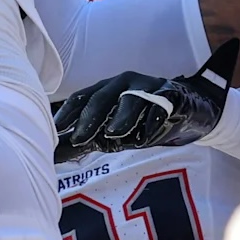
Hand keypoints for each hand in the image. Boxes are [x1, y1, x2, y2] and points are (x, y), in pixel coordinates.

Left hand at [54, 40, 239, 160]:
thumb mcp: (111, 133)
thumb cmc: (141, 122)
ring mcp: (148, 88)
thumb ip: (84, 142)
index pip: (82, 97)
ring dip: (121, 116)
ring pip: (132, 98)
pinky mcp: (172, 96)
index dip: (68, 112)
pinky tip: (146, 135)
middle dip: (89, 118)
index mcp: (106, 89)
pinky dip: (153, 121)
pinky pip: (161, 106)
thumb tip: (51, 156)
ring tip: (113, 134)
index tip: (56, 129)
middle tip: (79, 138)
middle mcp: (125, 84)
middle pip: (102, 97)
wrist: (187, 111)